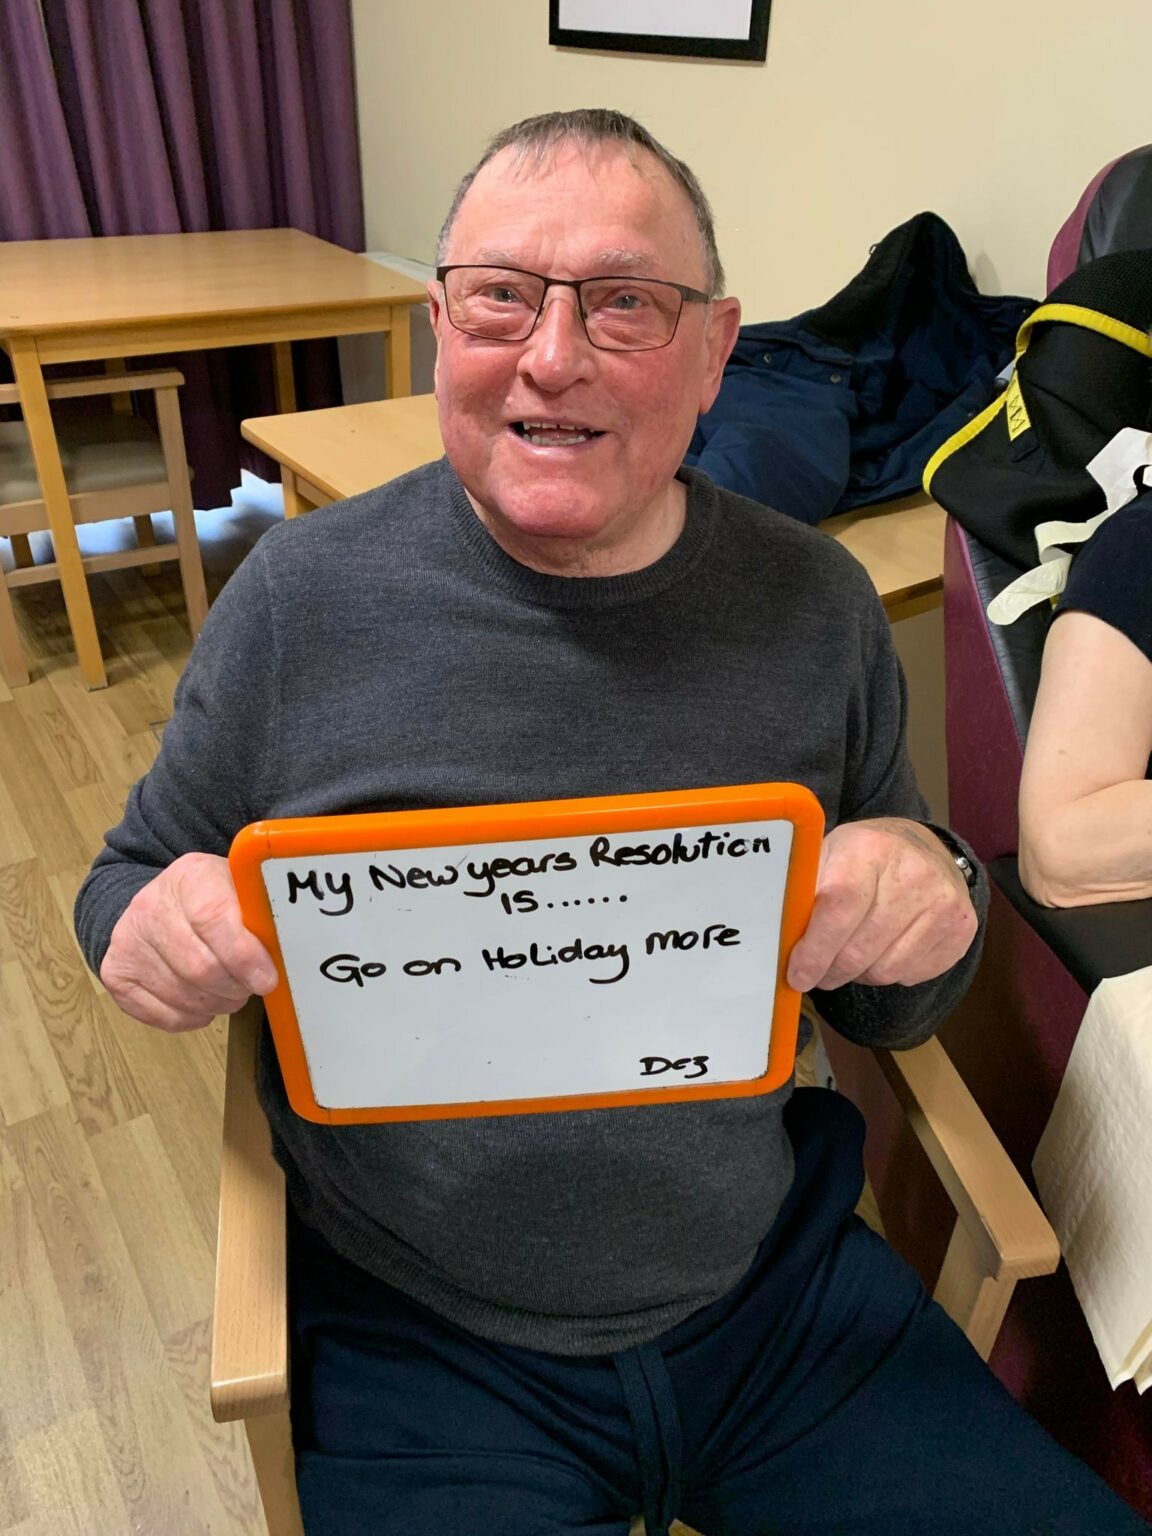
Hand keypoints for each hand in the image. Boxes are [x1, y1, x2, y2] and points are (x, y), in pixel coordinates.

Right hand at [100, 852, 277, 1031]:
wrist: (158, 902)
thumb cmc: (212, 900)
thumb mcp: (239, 890)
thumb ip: (260, 914)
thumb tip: (284, 951)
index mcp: (189, 876)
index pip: (213, 918)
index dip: (243, 956)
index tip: (267, 979)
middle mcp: (150, 906)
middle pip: (199, 966)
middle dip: (235, 987)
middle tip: (251, 987)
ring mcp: (127, 940)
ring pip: (182, 995)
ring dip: (217, 1003)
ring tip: (229, 992)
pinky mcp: (116, 973)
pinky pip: (161, 1014)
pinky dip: (192, 1017)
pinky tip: (204, 1002)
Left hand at [786, 818, 977, 992]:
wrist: (925, 849)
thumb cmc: (863, 857)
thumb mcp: (827, 856)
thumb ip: (803, 894)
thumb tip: (778, 941)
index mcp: (870, 849)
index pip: (839, 907)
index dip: (815, 949)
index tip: (797, 974)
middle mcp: (914, 872)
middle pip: (860, 949)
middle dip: (830, 970)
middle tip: (817, 972)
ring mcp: (944, 902)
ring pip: (885, 970)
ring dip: (859, 973)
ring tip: (852, 952)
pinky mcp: (961, 928)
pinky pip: (911, 975)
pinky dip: (889, 972)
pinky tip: (884, 948)